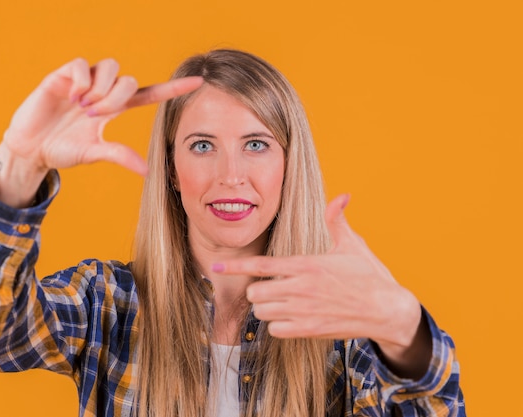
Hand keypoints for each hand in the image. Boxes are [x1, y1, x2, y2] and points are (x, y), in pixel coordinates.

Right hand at [0, 58, 202, 206]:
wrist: (30, 150)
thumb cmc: (62, 150)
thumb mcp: (94, 153)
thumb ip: (119, 156)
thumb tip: (147, 171)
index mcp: (114, 109)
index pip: (149, 94)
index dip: (173, 88)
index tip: (198, 82)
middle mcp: (102, 92)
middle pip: (128, 80)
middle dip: (116, 99)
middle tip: (96, 116)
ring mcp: (82, 82)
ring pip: (109, 67)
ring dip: (101, 89)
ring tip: (83, 106)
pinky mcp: (61, 76)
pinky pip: (81, 65)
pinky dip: (81, 80)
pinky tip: (72, 96)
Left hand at [213, 195, 430, 376]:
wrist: (387, 310)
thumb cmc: (369, 275)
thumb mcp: (352, 245)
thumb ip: (338, 220)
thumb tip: (341, 195)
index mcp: (306, 264)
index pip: (261, 264)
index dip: (235, 267)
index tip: (216, 267)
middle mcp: (300, 288)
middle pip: (255, 291)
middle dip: (258, 289)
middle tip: (271, 287)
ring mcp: (304, 311)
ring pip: (262, 312)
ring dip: (267, 307)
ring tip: (282, 302)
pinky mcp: (309, 330)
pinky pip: (275, 330)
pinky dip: (278, 325)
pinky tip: (291, 318)